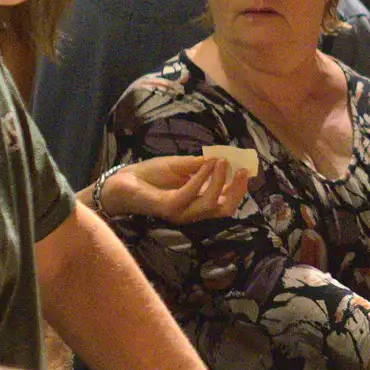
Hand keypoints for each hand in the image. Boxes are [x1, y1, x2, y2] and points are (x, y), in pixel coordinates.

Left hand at [99, 156, 248, 222]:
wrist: (121, 181)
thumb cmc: (150, 174)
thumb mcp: (180, 165)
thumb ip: (200, 164)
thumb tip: (225, 157)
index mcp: (197, 202)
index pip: (226, 201)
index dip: (240, 188)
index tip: (248, 169)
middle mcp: (192, 211)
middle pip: (224, 209)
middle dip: (237, 190)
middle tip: (242, 170)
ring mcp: (180, 212)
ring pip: (210, 204)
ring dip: (219, 181)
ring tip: (222, 161)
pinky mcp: (167, 207)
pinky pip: (190, 194)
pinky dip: (202, 177)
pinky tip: (206, 163)